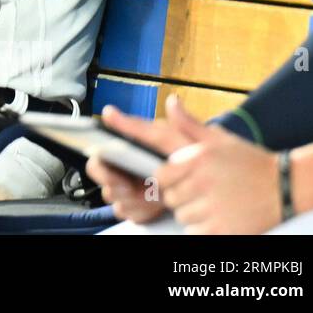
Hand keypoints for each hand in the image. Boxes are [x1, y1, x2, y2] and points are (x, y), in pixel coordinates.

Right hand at [85, 99, 197, 223]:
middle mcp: (128, 163)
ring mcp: (129, 185)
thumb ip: (183, 126)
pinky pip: (123, 210)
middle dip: (113, 180)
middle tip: (127, 186)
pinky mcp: (135, 205)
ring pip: (111, 193)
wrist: (211, 202)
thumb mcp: (200, 147)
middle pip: (101, 169)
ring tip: (152, 200)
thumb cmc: (204, 171)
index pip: (109, 143)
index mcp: (139, 145)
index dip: (102, 145)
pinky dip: (138, 212)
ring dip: (131, 199)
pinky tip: (152, 209)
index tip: (103, 154)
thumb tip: (173, 101)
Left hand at [152, 98, 282, 233]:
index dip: (170, 178)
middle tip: (204, 191)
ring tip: (215, 202)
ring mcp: (213, 208)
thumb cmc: (250, 161)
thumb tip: (171, 101)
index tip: (184, 178)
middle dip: (182, 195)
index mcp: (198, 159)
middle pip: (170, 198)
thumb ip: (188, 123)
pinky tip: (220, 216)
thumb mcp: (220, 138)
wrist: (286, 187)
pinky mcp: (223, 230)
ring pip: (182, 217)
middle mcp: (203, 182)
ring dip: (194, 213)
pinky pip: (195, 233)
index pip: (160, 175)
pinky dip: (204, 229)